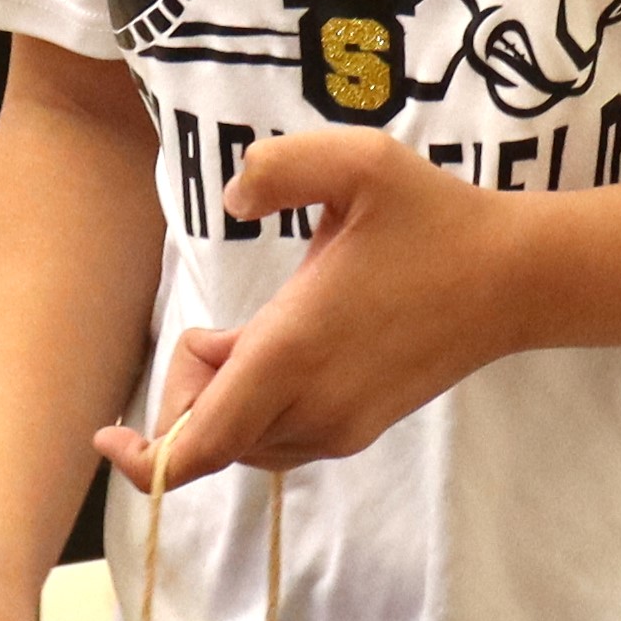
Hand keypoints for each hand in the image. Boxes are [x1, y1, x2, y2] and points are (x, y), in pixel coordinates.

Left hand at [105, 131, 530, 495]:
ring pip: (243, 444)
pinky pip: (278, 439)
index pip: (199, 445)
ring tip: (246, 336)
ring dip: (221, 402)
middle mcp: (312, 406)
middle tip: (210, 332)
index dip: (143, 456)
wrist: (514, 279)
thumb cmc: (434, 219)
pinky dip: (255, 409)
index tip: (105, 435)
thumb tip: (233, 197)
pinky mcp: (360, 429)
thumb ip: (279, 167)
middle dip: (184, 396)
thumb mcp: (358, 163)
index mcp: (294, 352)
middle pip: (209, 442)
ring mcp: (340, 427)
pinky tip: (276, 351)